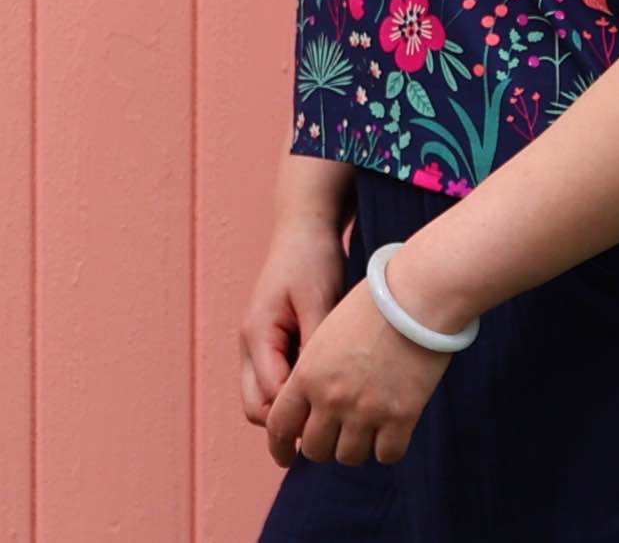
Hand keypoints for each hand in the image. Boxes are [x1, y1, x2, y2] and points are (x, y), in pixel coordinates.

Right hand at [239, 215, 348, 428]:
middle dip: (287, 423)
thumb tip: (323, 392)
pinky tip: (329, 388)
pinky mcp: (273, 340)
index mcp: (257, 336)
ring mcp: (259, 344)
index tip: (334, 419)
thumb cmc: (313, 259)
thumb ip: (317, 346)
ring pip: (265, 397)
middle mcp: (251, 345)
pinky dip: (297, 390)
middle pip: (257, 407)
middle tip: (330, 426)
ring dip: (292, 408)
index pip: (268, 398)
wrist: (306, 226)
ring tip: (332, 410)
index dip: (298, 415)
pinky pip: (278, 379)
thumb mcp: (319, 300)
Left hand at [262, 265, 455, 467]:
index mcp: (308, 374)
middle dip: (324, 444)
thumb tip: (312, 403)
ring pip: (349, 457)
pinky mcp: (401, 416)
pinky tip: (393, 428)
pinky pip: (387, 455)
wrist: (418, 293)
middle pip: (315, 450)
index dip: (281, 446)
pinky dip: (388, 447)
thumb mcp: (328, 331)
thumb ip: (313, 370)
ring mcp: (366, 410)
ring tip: (368, 426)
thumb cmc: (375, 302)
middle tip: (339, 431)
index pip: (280, 426)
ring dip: (356, 446)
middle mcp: (331, 398)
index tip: (288, 454)